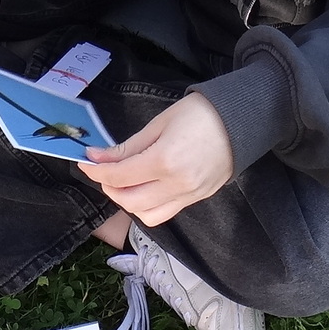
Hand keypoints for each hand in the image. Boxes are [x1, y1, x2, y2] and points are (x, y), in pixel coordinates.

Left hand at [76, 93, 235, 225]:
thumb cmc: (201, 114)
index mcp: (165, 161)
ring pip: (145, 214)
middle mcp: (177, 184)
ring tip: (124, 181)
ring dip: (127, 201)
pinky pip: (164, 213)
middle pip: (129, 201)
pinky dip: (147, 207)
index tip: (86, 161)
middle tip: (104, 170)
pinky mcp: (196, 199)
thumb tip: (98, 157)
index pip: (119, 176)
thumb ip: (127, 147)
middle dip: (109, 187)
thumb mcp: (159, 124)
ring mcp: (188, 195)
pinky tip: (143, 189)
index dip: (97, 170)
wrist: (242, 121)